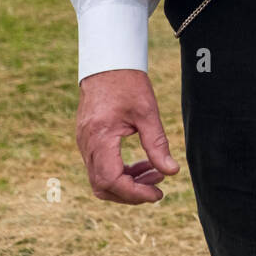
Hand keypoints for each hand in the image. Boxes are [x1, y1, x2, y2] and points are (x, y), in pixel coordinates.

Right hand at [76, 68, 179, 204]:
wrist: (107, 61)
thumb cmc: (127, 82)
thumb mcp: (147, 111)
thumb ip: (157, 144)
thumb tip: (172, 171)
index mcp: (100, 137)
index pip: (112, 180)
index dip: (135, 193)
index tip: (157, 194)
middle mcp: (86, 144)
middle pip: (103, 186)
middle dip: (131, 193)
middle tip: (158, 187)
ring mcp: (84, 142)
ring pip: (100, 179)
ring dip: (126, 183)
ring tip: (155, 174)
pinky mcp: (87, 139)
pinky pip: (99, 166)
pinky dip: (119, 171)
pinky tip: (141, 164)